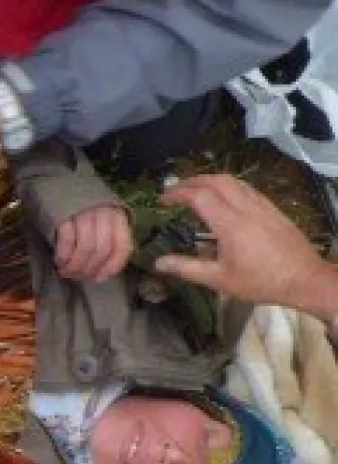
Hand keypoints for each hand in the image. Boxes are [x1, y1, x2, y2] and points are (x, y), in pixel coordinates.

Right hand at [53, 204, 132, 281]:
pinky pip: (67, 240)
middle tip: (78, 276)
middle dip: (89, 268)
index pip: (122, 246)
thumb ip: (105, 240)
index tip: (99, 278)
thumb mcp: (101, 220)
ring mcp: (84, 212)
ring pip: (86, 247)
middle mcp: (104, 213)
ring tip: (67, 271)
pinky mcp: (64, 213)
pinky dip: (63, 255)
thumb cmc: (81, 208)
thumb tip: (99, 273)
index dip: (112, 266)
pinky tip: (59, 261)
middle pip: (102, 249)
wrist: (58, 183)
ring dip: (75, 265)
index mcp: (118, 217)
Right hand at [157, 175, 337, 314]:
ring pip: (235, 181)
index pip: (199, 196)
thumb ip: (187, 268)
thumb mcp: (220, 280)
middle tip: (177, 191)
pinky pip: (248, 189)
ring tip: (197, 191)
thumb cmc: (261, 282)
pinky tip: (225, 200)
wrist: (305, 280)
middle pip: (217, 181)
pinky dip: (230, 187)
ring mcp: (263, 206)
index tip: (162, 201)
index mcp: (230, 224)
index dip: (178, 194)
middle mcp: (247, 209)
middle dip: (193, 181)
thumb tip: (158, 262)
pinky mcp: (273, 210)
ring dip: (212, 181)